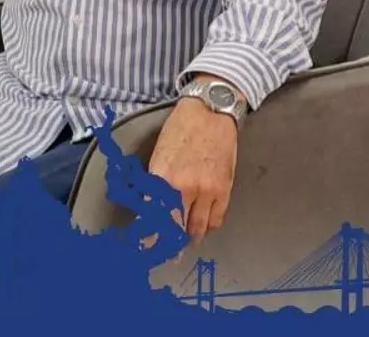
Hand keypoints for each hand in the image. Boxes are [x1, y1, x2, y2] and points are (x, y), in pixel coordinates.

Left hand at [147, 93, 238, 249]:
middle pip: (175, 229)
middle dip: (168, 246)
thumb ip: (155, 185)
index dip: (149, 238)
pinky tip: (200, 228)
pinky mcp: (224, 190)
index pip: (153, 219)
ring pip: (196, 229)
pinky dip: (207, 227)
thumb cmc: (180, 129)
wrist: (210, 112)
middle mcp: (184, 189)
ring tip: (181, 246)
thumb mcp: (158, 156)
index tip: (144, 249)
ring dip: (188, 239)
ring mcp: (207, 191)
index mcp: (162, 178)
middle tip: (164, 255)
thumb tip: (149, 209)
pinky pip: (215, 220)